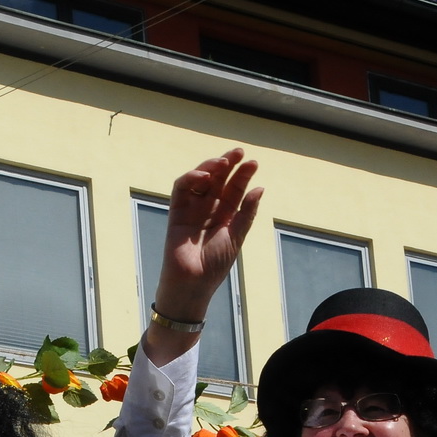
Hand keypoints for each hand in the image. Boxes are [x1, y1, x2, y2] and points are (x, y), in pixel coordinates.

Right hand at [146, 149, 262, 365]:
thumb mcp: (236, 236)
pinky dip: (191, 178)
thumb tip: (259, 188)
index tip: (253, 163)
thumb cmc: (215, 265)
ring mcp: (192, 209)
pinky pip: (181, 189)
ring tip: (223, 162)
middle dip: (228, 164)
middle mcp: (208, 209)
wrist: (193, 283)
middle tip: (239, 152)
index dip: (243, 175)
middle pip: (218, 180)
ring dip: (210, 167)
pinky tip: (205, 177)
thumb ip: (246, 213)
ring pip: (200, 180)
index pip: (234, 189)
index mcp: (225, 215)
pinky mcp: (176, 212)